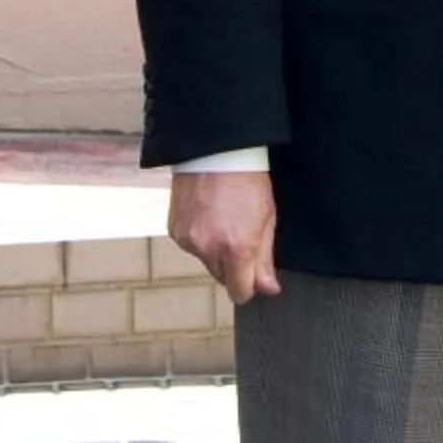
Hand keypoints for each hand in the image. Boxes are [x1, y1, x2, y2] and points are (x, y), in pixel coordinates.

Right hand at [169, 170, 282, 303]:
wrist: (215, 150)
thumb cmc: (248, 180)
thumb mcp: (267, 218)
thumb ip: (265, 259)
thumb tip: (268, 289)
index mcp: (237, 248)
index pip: (240, 292)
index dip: (248, 287)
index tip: (254, 277)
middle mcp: (209, 249)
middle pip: (223, 278)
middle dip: (233, 266)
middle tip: (241, 236)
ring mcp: (188, 241)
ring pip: (206, 261)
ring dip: (215, 251)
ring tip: (224, 219)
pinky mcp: (174, 231)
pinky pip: (191, 246)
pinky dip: (200, 237)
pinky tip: (208, 215)